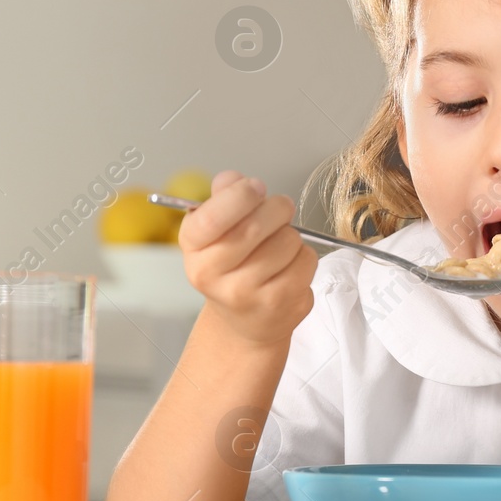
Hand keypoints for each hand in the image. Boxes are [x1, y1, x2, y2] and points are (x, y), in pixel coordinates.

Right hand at [177, 170, 318, 345]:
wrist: (244, 322)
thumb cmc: (231, 267)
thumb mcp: (215, 232)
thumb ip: (222, 199)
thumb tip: (230, 178)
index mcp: (194, 250)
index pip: (212, 218)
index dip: (240, 195)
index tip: (255, 187)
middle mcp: (215, 277)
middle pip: (256, 226)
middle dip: (276, 207)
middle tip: (279, 210)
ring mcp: (248, 294)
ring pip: (287, 240)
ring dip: (290, 234)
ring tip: (279, 245)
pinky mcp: (281, 304)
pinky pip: (306, 260)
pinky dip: (304, 255)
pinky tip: (289, 265)